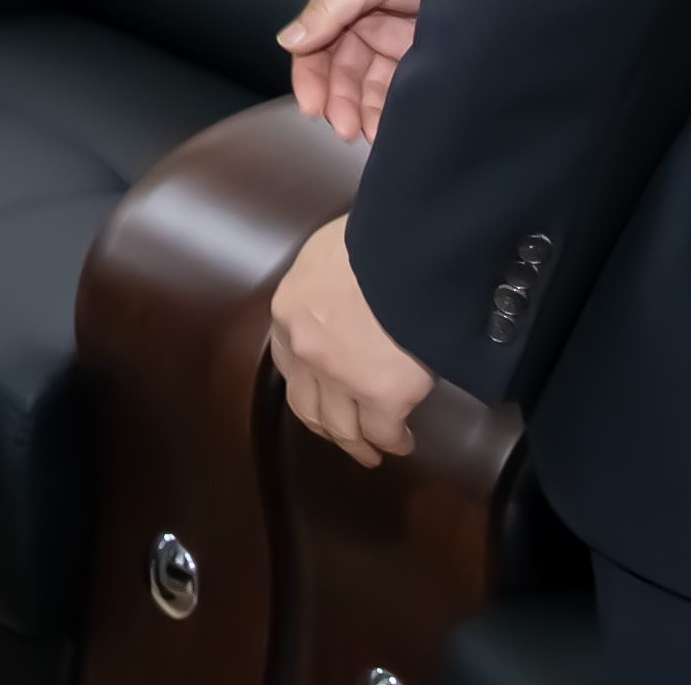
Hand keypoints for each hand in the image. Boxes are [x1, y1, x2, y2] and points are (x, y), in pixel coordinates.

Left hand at [269, 217, 433, 466]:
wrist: (403, 253)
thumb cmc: (371, 239)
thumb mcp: (330, 251)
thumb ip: (327, 279)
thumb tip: (346, 286)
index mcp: (289, 313)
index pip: (287, 361)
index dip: (304, 383)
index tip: (317, 394)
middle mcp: (306, 354)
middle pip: (307, 406)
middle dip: (324, 426)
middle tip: (340, 437)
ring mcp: (342, 378)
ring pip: (342, 427)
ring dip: (357, 443)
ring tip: (374, 451)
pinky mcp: (383, 395)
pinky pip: (385, 431)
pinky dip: (393, 441)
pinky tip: (402, 441)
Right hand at [278, 0, 436, 143]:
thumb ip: (329, 7)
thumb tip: (288, 40)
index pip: (314, 43)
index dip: (310, 77)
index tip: (312, 107)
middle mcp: (362, 21)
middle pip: (339, 71)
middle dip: (339, 101)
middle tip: (345, 128)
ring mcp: (391, 40)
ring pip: (366, 85)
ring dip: (363, 111)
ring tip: (369, 133)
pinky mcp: (418, 57)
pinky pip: (396, 89)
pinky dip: (387, 110)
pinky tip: (386, 127)